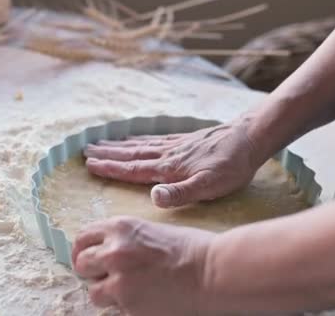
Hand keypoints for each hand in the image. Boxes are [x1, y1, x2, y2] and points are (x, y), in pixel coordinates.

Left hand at [72, 216, 213, 315]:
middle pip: (81, 264)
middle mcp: (114, 252)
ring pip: (94, 291)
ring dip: (107, 292)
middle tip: (107, 277)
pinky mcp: (129, 305)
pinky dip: (126, 307)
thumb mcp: (150, 231)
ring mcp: (119, 280)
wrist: (213, 271)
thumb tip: (107, 251)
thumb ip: (124, 240)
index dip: (84, 249)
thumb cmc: (191, 249)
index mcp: (120, 228)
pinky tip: (146, 300)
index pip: (83, 237)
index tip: (88, 258)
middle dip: (92, 272)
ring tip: (130, 291)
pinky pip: (115, 309)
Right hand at [84, 121, 260, 206]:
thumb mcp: (209, 186)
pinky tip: (133, 137)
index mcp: (169, 168)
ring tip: (100, 142)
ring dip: (118, 145)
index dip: (111, 168)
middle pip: (131, 154)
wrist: (249, 138)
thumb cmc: (231, 167)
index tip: (90, 164)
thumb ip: (180, 193)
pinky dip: (137, 138)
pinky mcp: (183, 139)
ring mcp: (175, 144)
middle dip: (107, 154)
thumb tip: (153, 196)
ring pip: (139, 144)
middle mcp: (167, 154)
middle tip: (85, 151)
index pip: (134, 169)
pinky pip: (153, 138)